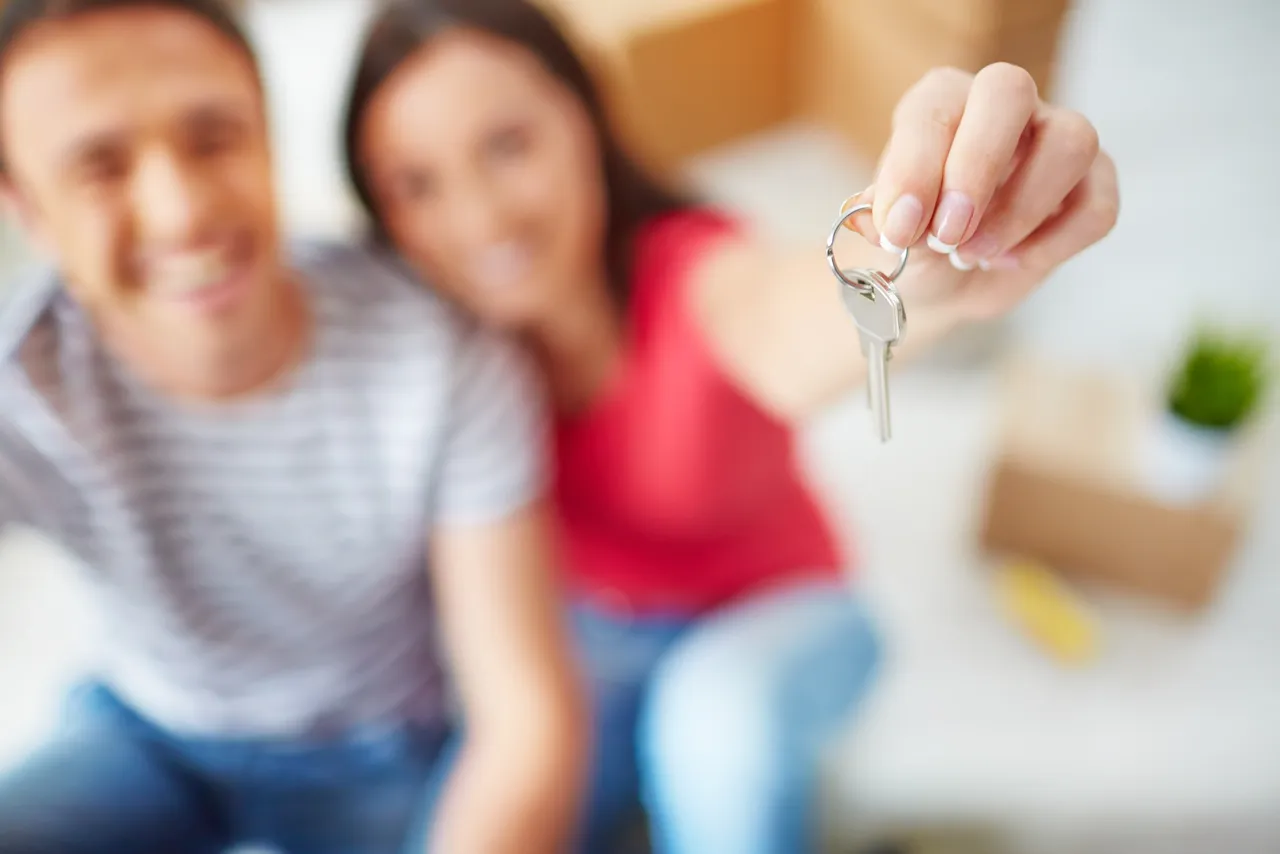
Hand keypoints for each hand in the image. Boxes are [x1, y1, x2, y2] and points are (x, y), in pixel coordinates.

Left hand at [844, 63, 1118, 321]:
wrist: (941, 284)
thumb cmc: (912, 242)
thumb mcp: (888, 235)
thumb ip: (885, 219)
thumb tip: (878, 217)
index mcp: (942, 102)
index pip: (936, 108)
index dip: (917, 167)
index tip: (900, 229)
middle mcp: (1003, 107)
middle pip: (1009, 92)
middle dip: (976, 166)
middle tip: (948, 235)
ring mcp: (1056, 139)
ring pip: (1071, 142)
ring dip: (1019, 210)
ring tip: (973, 256)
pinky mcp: (1093, 185)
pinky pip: (1096, 206)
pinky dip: (1053, 244)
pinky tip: (1009, 262)